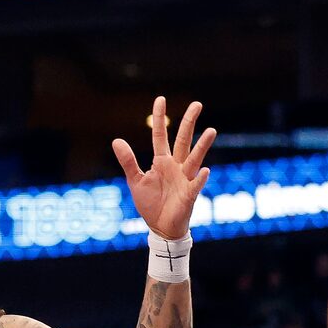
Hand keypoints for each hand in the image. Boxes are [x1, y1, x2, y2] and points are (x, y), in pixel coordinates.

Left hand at [113, 97, 215, 241]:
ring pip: (194, 158)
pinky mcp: (189, 195)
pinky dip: (200, 178)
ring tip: (212, 130)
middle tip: (197, 104)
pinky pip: (195, 185)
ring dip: (202, 146)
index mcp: (162, 161)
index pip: (161, 135)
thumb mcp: (135, 181)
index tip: (161, 100)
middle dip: (189, 122)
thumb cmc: (151, 204)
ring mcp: (185, 179)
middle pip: (183, 140)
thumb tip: (116, 140)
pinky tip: (205, 170)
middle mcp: (176, 166)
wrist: (161, 228)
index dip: (159, 118)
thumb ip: (128, 161)